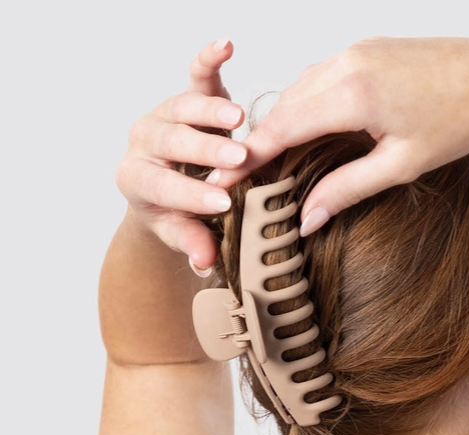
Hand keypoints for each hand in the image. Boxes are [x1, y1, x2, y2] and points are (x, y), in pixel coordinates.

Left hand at [114, 40, 247, 271]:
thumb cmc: (174, 213)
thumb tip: (205, 261)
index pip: (162, 186)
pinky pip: (194, 75)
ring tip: (240, 118)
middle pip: (173, 141)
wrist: (168, 189)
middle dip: (207, 149)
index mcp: (136, 179)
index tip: (223, 204)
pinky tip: (225, 46)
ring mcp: (165, 115)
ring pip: (184, 107)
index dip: (191, 196)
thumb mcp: (179, 233)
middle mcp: (145, 142)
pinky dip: (208, 59)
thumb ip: (191, 244)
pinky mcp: (186, 97)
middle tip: (238, 157)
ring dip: (213, 111)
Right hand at [215, 36, 468, 235]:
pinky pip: (321, 75)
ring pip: (299, 88)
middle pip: (282, 106)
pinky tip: (309, 126)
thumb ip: (346, 190)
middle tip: (244, 175)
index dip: (248, 156)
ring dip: (283, 120)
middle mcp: (346, 64)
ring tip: (272, 157)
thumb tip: (307, 218)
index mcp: (351, 95)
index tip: (226, 177)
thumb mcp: (400, 166)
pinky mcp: (367, 48)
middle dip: (260, 140)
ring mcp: (356, 51)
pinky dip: (306, 102)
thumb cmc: (460, 121)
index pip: (280, 127)